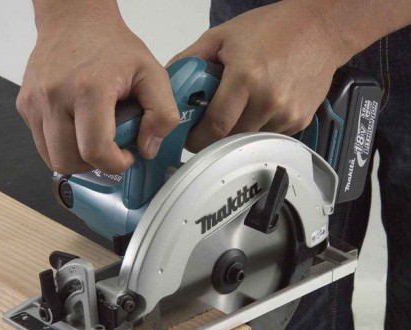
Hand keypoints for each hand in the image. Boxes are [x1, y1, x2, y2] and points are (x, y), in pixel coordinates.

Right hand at [17, 2, 178, 173]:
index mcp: (88, 90)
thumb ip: (162, 113)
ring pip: (52, 159)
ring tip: (94, 141)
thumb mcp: (153, 73)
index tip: (127, 154)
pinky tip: (78, 129)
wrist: (74, 20)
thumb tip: (147, 149)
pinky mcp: (25, 105)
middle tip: (110, 150)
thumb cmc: (113, 47)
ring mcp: (34, 102)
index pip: (95, 151)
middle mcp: (54, 97)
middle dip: (95, 166)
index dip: (115, 164)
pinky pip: (41, 144)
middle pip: (68, 162)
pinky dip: (62, 147)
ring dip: (77, 160)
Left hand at [170, 0, 347, 150]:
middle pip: (230, 138)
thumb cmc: (271, 29)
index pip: (215, 126)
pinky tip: (261, 108)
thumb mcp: (223, 36)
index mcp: (246, 77)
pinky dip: (258, 128)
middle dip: (215, 137)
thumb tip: (170, 84)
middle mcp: (268, 100)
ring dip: (237, 133)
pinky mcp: (299, 121)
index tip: (191, 138)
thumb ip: (191, 59)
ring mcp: (286, 114)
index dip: (198, 138)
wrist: (321, 29)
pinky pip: (268, 136)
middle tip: (209, 126)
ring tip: (238, 111)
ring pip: (249, 140)